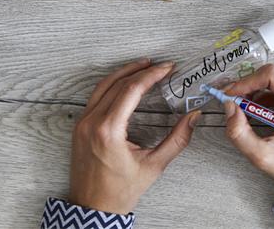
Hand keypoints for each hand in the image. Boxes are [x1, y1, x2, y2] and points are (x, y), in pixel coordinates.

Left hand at [69, 59, 200, 213]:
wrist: (93, 208)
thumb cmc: (121, 190)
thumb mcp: (154, 165)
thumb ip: (178, 139)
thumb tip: (194, 117)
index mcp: (108, 131)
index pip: (131, 90)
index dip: (151, 75)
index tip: (167, 68)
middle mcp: (91, 123)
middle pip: (118, 84)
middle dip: (141, 71)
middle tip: (161, 66)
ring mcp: (82, 123)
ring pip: (103, 86)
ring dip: (125, 72)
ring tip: (144, 65)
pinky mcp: (80, 126)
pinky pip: (95, 96)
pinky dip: (112, 84)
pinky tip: (125, 82)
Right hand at [224, 64, 273, 195]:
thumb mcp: (262, 156)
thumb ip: (240, 133)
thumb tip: (229, 107)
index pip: (273, 75)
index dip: (248, 81)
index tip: (231, 93)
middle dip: (250, 85)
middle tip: (234, 101)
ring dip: (257, 90)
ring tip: (244, 108)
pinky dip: (266, 94)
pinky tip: (258, 110)